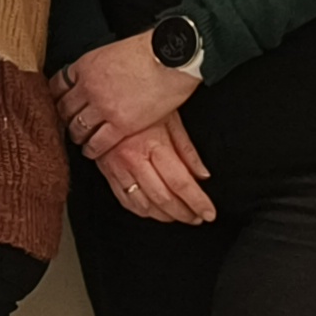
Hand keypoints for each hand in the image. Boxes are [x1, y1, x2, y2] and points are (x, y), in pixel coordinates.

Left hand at [56, 33, 197, 167]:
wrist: (172, 58)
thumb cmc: (150, 50)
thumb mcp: (113, 51)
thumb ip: (99, 66)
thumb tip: (97, 75)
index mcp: (86, 66)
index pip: (58, 85)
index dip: (55, 97)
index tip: (58, 103)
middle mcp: (89, 87)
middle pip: (64, 108)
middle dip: (64, 118)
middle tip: (67, 123)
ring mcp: (103, 107)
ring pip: (78, 127)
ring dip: (77, 135)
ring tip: (80, 138)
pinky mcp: (121, 124)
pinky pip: (98, 142)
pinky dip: (92, 149)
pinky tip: (92, 150)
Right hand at [98, 108, 216, 223]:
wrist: (106, 97)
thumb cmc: (139, 102)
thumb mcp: (170, 120)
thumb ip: (187, 150)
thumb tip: (203, 175)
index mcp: (152, 145)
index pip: (180, 182)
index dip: (197, 202)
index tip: (208, 212)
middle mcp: (133, 159)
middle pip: (163, 198)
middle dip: (184, 213)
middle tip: (197, 217)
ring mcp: (117, 168)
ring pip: (143, 205)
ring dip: (164, 216)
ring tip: (179, 215)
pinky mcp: (106, 172)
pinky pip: (125, 201)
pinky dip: (142, 211)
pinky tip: (154, 210)